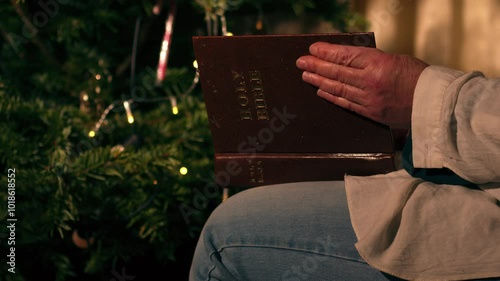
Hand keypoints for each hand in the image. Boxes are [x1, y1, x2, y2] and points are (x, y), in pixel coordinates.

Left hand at [296, 42, 428, 128]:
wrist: (433, 103)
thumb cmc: (418, 76)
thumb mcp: (394, 59)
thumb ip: (370, 60)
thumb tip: (347, 60)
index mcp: (378, 64)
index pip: (345, 56)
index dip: (327, 53)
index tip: (313, 49)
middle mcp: (370, 82)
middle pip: (337, 72)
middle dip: (316, 66)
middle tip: (301, 62)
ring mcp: (369, 99)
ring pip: (337, 88)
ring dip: (319, 81)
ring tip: (305, 75)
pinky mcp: (370, 113)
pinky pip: (346, 104)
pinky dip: (331, 97)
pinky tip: (320, 92)